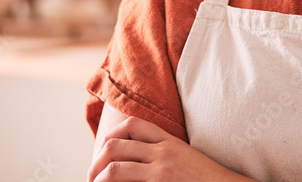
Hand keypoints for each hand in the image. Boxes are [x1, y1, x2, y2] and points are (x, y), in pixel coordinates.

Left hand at [88, 116, 252, 181]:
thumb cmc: (209, 180)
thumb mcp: (188, 158)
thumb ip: (166, 154)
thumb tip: (143, 160)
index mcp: (169, 141)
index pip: (131, 125)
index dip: (110, 135)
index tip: (103, 151)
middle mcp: (162, 152)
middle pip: (116, 144)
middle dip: (97, 160)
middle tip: (92, 175)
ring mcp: (161, 170)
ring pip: (115, 167)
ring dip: (98, 176)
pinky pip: (127, 181)